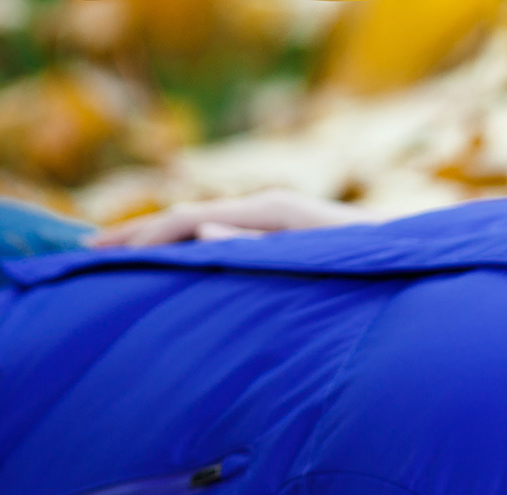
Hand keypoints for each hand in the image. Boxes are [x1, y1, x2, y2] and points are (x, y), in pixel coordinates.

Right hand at [88, 189, 371, 247]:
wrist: (421, 267)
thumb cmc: (374, 274)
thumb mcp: (316, 264)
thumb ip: (259, 249)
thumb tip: (202, 227)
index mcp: (271, 213)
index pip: (187, 219)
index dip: (141, 237)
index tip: (98, 253)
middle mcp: (271, 208)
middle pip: (188, 217)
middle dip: (138, 235)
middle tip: (85, 253)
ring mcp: (279, 222)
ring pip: (204, 227)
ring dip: (160, 242)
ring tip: (118, 259)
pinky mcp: (289, 238)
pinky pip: (225, 239)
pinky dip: (190, 250)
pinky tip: (176, 267)